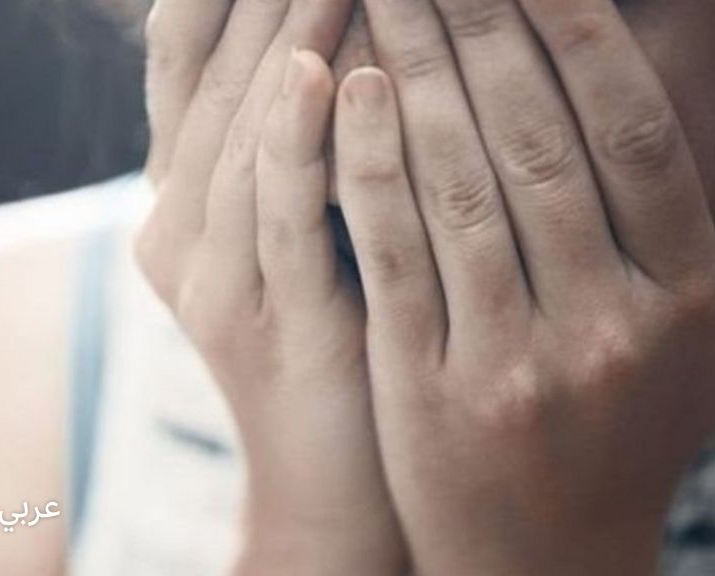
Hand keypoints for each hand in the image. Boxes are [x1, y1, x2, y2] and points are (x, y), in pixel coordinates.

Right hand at [138, 1, 404, 573]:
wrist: (331, 471)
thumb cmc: (338, 331)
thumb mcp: (306, 222)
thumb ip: (297, 140)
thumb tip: (338, 40)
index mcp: (180, 195)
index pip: (186, 62)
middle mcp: (174, 226)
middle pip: (213, 84)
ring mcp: (205, 277)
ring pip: (239, 138)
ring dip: (284, 42)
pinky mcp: (258, 322)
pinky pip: (275, 218)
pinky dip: (292, 143)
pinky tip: (316, 75)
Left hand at [336, 0, 714, 573]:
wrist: (546, 551)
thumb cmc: (607, 419)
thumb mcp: (670, 320)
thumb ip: (659, 207)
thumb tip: (634, 65)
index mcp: (692, 289)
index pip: (634, 126)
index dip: (578, 27)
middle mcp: (619, 320)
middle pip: (543, 139)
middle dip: (482, 28)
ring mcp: (524, 358)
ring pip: (463, 185)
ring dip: (416, 73)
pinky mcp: (435, 387)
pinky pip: (399, 253)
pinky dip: (371, 163)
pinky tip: (348, 89)